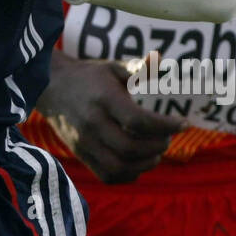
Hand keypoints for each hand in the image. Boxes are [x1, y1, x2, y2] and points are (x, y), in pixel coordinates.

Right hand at [37, 52, 184, 182]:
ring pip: (120, 166)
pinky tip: (139, 161)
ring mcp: (84, 142)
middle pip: (130, 148)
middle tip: (167, 138)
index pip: (137, 121)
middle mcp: (91, 123)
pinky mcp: (81, 154)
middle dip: (157, 146)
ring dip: (146, 163)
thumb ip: (139, 68)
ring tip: (156, 151)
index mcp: (103, 99)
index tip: (184, 124)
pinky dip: (130, 173)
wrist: (52, 88)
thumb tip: (161, 60)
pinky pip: (109, 175)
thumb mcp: (113, 68)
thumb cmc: (91, 77)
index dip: (165, 126)